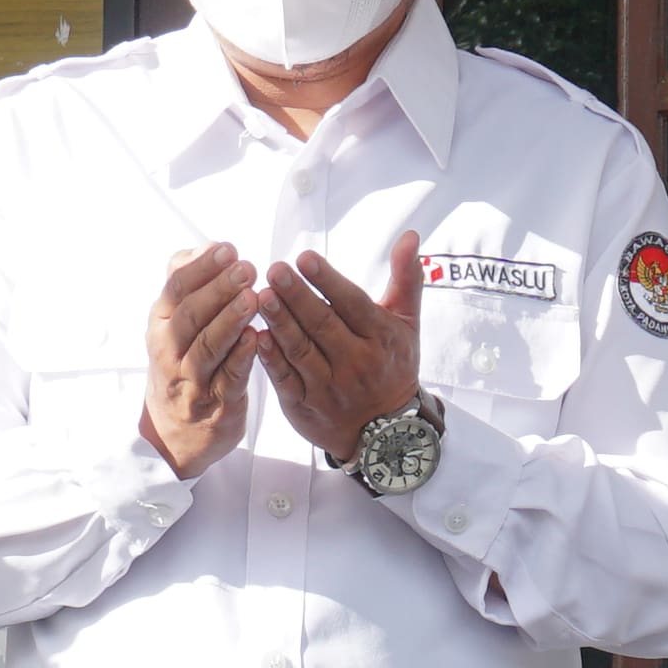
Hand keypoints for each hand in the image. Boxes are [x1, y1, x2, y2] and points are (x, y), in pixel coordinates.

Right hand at [141, 242, 259, 476]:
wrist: (175, 433)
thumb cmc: (182, 364)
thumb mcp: (173, 324)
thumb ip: (187, 285)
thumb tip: (202, 246)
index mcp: (161, 324)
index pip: (176, 288)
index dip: (201, 267)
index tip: (228, 248)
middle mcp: (170, 350)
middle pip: (191, 315)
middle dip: (218, 289)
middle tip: (246, 268)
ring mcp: (191, 379)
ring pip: (208, 347)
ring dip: (230, 321)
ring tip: (254, 298)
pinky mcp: (216, 404)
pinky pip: (229, 379)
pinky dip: (241, 359)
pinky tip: (257, 340)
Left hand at [261, 229, 425, 461]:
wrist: (388, 431)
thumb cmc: (393, 364)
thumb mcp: (406, 322)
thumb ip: (406, 278)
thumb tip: (411, 236)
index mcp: (381, 338)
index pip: (352, 304)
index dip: (328, 281)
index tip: (305, 258)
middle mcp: (357, 363)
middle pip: (323, 326)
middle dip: (297, 297)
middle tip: (275, 270)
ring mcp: (330, 387)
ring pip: (301, 351)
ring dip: (280, 323)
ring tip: (261, 296)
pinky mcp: (306, 406)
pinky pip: (286, 380)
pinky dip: (271, 359)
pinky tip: (256, 336)